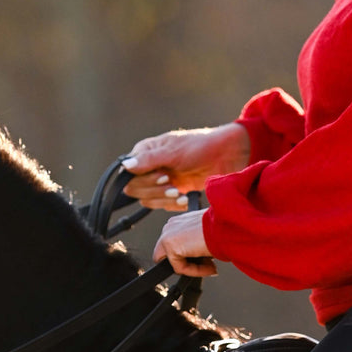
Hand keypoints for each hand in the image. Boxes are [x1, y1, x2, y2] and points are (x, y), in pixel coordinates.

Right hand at [121, 123, 250, 210]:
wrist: (226, 155)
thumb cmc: (200, 146)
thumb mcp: (173, 151)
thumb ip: (149, 160)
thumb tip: (126, 166)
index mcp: (144, 152)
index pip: (130, 175)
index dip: (145, 181)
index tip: (164, 178)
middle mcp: (149, 167)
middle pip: (136, 190)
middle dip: (156, 192)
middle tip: (175, 188)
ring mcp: (160, 180)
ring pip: (149, 200)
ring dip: (165, 200)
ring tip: (181, 194)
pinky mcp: (173, 191)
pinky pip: (164, 205)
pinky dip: (174, 205)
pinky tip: (186, 199)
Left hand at [153, 208, 216, 277]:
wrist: (226, 226)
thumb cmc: (222, 227)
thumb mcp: (207, 235)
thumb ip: (197, 245)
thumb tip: (202, 258)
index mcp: (179, 222)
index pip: (177, 246)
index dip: (190, 257)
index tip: (207, 261)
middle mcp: (171, 227)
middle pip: (170, 256)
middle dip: (189, 264)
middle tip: (208, 266)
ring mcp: (168, 235)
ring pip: (175, 263)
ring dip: (194, 268)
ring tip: (211, 267)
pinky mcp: (170, 246)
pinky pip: (180, 268)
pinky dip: (195, 271)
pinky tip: (210, 268)